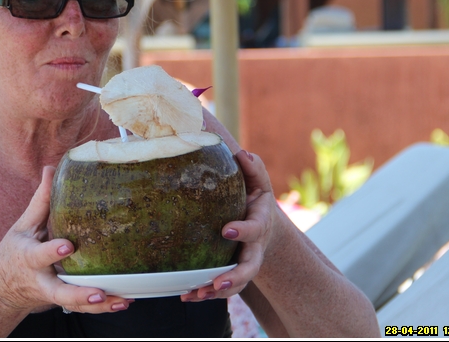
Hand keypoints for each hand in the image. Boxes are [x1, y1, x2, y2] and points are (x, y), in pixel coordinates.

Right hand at [0, 166, 132, 313]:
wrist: (1, 287)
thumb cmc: (15, 251)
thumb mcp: (23, 225)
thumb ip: (40, 200)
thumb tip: (51, 168)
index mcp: (28, 257)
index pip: (39, 255)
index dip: (52, 252)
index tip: (68, 247)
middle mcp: (41, 279)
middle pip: (59, 292)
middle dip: (78, 294)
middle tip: (99, 291)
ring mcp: (52, 294)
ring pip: (74, 305)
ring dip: (98, 305)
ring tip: (121, 300)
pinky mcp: (62, 302)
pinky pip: (82, 308)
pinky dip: (102, 307)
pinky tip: (122, 302)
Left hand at [181, 150, 274, 301]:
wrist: (263, 225)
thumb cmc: (254, 199)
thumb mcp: (259, 183)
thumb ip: (253, 169)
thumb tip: (242, 153)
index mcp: (259, 224)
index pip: (255, 229)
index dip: (243, 231)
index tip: (227, 230)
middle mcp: (253, 248)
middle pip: (250, 268)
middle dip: (235, 277)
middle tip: (218, 283)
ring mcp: (243, 262)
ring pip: (236, 284)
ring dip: (217, 292)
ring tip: (198, 294)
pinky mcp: (230, 272)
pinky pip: (219, 288)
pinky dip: (204, 293)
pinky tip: (186, 295)